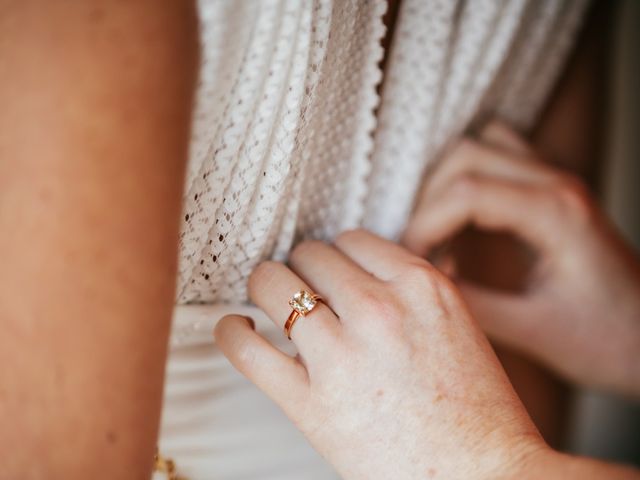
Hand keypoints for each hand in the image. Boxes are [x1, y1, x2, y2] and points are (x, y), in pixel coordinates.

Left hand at [214, 230, 543, 479]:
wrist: (483, 477)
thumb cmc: (479, 412)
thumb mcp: (459, 326)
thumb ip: (414, 291)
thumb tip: (370, 269)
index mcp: (420, 286)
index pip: (352, 239)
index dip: (336, 254)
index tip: (329, 270)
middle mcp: (379, 310)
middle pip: (310, 256)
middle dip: (303, 269)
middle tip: (303, 288)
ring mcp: (342, 354)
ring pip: (273, 284)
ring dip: (266, 288)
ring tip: (269, 301)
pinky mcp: (310, 402)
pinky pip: (247, 349)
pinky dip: (232, 332)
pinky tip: (238, 329)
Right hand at [403, 120, 639, 395]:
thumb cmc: (610, 340)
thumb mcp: (535, 332)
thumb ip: (471, 305)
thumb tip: (419, 283)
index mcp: (556, 214)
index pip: (465, 192)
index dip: (424, 223)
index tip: (411, 260)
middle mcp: (557, 184)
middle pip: (464, 156)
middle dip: (428, 202)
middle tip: (421, 250)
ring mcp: (557, 180)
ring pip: (478, 147)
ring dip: (444, 184)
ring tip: (440, 235)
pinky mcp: (552, 189)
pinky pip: (497, 156)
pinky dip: (467, 178)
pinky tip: (464, 220)